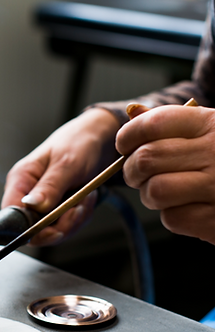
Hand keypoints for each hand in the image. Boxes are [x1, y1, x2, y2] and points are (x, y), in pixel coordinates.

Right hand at [1, 108, 119, 245]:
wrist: (102, 138)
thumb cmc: (80, 141)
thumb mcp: (66, 163)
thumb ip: (49, 187)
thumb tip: (31, 206)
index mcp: (21, 180)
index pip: (11, 215)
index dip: (29, 229)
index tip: (54, 230)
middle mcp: (28, 194)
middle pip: (33, 229)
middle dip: (59, 226)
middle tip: (78, 209)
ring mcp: (43, 203)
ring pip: (52, 231)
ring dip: (73, 220)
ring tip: (85, 198)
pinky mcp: (58, 209)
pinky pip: (66, 226)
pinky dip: (80, 218)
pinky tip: (86, 199)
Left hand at [116, 104, 214, 244]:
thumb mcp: (208, 131)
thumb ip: (172, 123)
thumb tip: (133, 113)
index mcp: (211, 124)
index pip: (153, 124)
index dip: (128, 136)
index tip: (125, 146)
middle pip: (146, 159)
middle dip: (132, 170)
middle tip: (138, 175)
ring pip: (154, 191)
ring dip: (149, 196)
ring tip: (164, 193)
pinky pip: (172, 218)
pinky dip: (173, 216)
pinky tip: (189, 207)